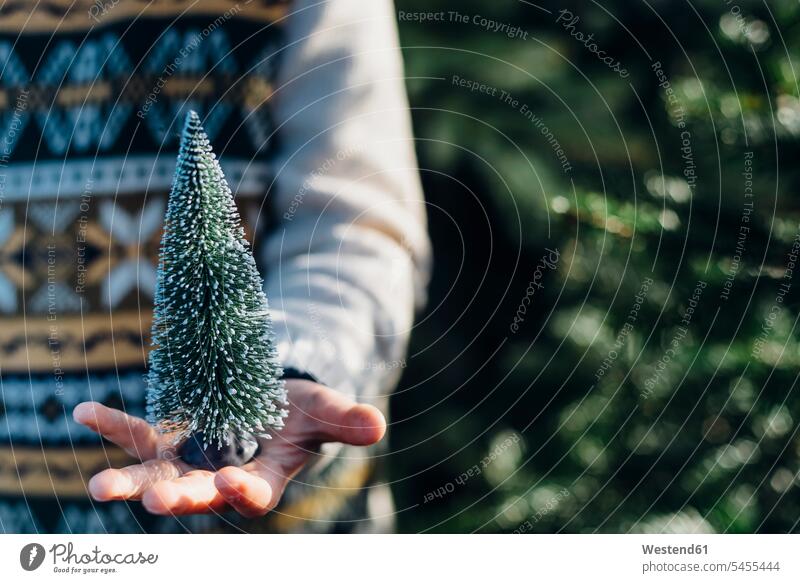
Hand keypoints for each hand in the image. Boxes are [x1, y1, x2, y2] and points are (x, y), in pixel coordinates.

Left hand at [72, 379, 385, 516]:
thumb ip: (346, 422)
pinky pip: (140, 433)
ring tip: (98, 488)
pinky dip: (114, 425)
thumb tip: (379, 425)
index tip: (233, 484)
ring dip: (130, 481)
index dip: (243, 492)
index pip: (253, 494)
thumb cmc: (302, 415)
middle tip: (157, 502)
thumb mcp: (325, 413)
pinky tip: (82, 412)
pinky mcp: (170, 438)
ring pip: (159, 475)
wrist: (271, 405)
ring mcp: (190, 460)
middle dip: (178, 499)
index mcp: (261, 478)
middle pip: (197, 495)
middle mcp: (219, 477)